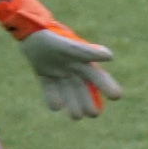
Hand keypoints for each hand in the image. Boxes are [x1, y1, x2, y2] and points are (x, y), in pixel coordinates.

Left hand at [0, 0, 123, 118]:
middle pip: (83, 88)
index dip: (108, 86)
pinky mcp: (45, 74)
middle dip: (88, 101)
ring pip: (68, 91)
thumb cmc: (54, 37)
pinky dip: (52, 98)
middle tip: (93, 114)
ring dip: (73, 103)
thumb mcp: (71, 47)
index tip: (117, 96)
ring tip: (76, 117)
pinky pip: (50, 89)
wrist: (30, 31)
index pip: (98, 77)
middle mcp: (73, 68)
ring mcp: (58, 72)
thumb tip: (110, 57)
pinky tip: (56, 107)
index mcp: (83, 61)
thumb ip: (89, 52)